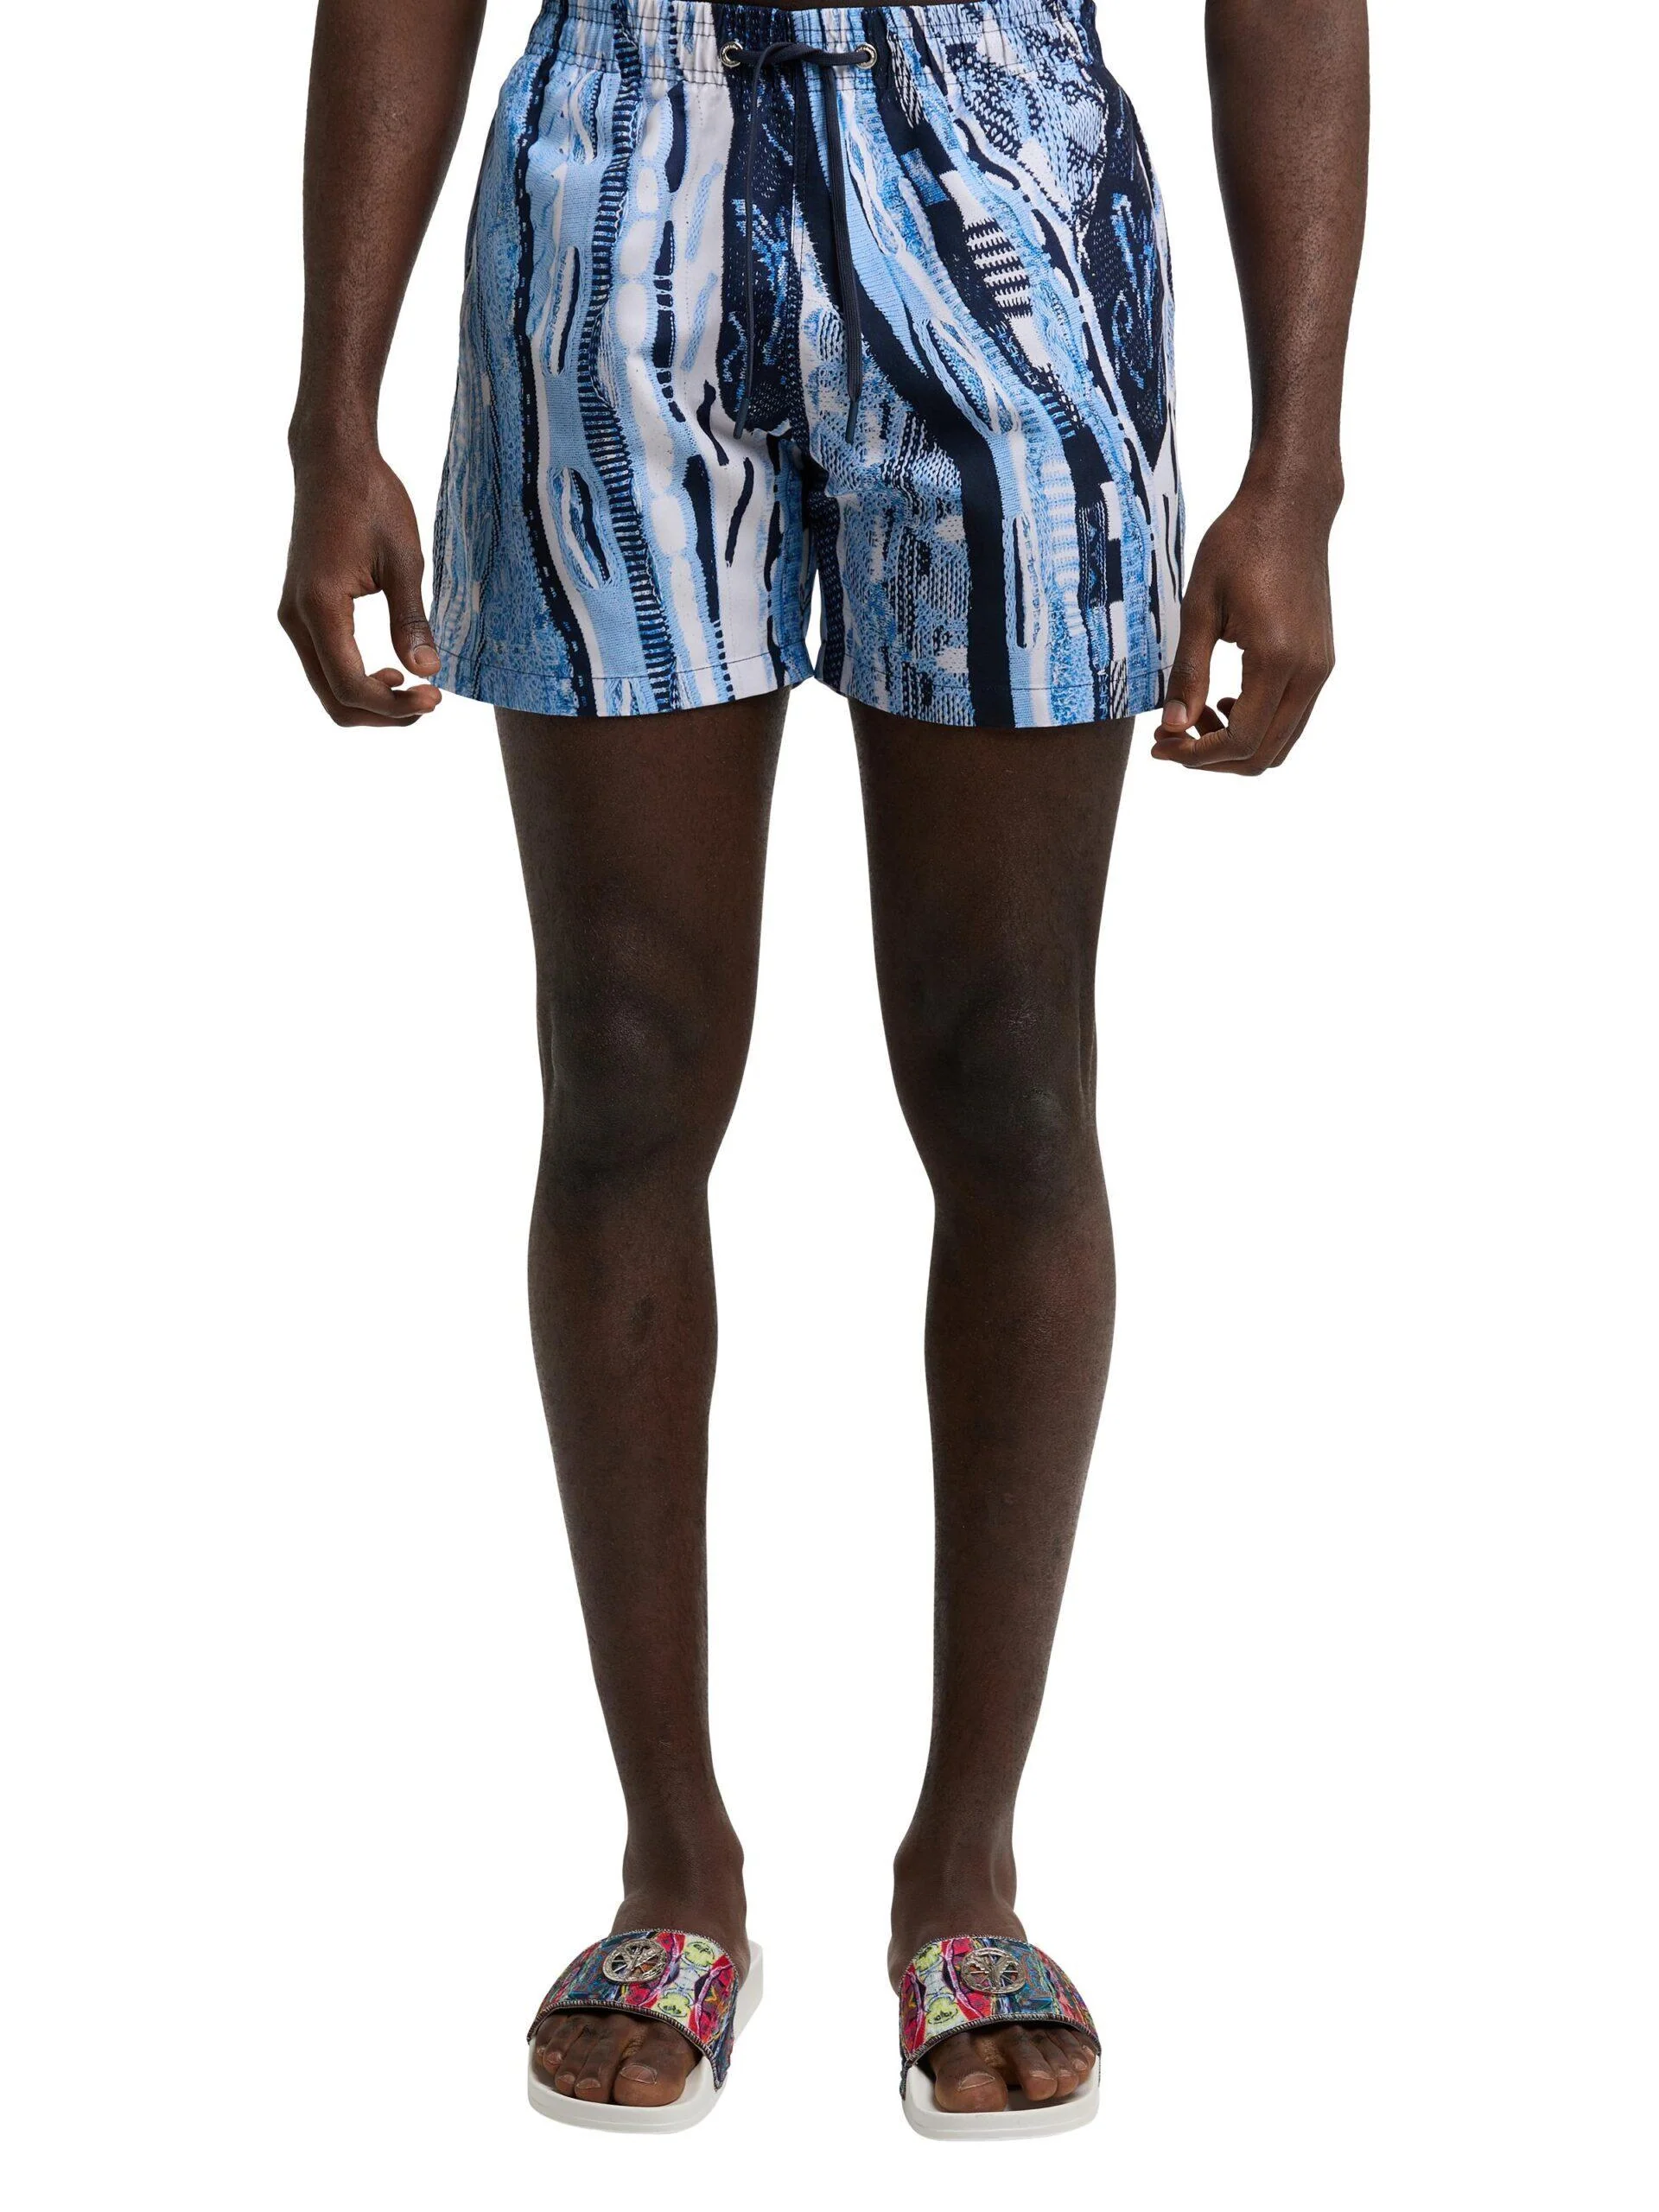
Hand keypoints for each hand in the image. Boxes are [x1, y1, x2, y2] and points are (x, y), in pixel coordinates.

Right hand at [279, 445, 442, 726]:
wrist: (332, 460)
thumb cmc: (371, 499)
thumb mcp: (404, 560)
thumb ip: (411, 620)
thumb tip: (426, 672)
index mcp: (320, 606)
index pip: (351, 686)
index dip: (395, 706)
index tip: (436, 696)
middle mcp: (296, 617)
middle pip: (334, 699)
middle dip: (383, 714)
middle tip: (429, 700)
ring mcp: (293, 615)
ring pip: (326, 687)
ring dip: (370, 701)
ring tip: (413, 689)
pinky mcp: (300, 609)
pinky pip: (324, 664)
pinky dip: (355, 680)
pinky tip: (390, 671)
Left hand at [1151, 476, 1337, 773]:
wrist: (1290, 508)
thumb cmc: (1238, 546)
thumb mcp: (1198, 607)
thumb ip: (1188, 672)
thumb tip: (1173, 726)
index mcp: (1277, 659)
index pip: (1240, 741)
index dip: (1195, 755)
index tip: (1159, 744)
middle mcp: (1309, 672)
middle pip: (1263, 755)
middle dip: (1212, 758)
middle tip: (1170, 738)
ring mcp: (1321, 668)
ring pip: (1281, 743)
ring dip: (1236, 745)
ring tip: (1196, 717)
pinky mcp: (1321, 661)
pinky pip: (1291, 717)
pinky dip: (1257, 726)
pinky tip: (1225, 700)